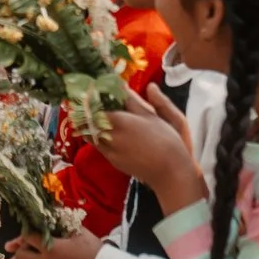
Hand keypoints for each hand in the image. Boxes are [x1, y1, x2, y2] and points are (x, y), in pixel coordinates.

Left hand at [9, 229, 104, 258]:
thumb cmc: (92, 249)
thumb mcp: (78, 231)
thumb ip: (62, 222)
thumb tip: (51, 211)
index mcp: (50, 247)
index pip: (27, 237)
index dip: (27, 233)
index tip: (30, 232)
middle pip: (21, 256)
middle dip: (22, 249)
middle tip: (29, 246)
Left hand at [94, 86, 202, 211]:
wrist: (169, 172)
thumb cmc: (165, 140)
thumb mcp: (151, 115)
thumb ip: (133, 101)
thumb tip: (122, 85)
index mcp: (118, 120)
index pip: (94, 107)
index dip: (92, 99)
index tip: (93, 92)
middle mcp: (109, 136)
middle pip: (90, 121)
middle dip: (89, 112)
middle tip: (94, 104)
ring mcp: (109, 150)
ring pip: (92, 135)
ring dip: (92, 125)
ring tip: (98, 117)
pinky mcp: (113, 162)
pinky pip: (99, 146)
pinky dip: (98, 138)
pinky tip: (107, 133)